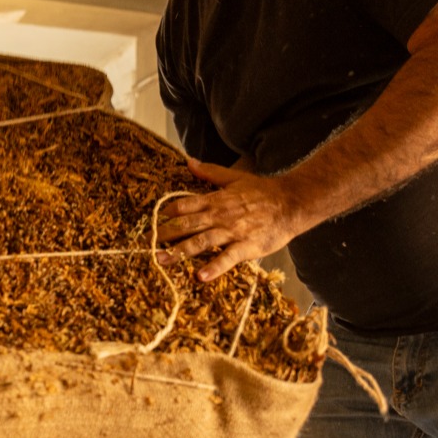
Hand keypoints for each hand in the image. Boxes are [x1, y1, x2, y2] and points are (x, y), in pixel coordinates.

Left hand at [157, 158, 303, 280]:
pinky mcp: (247, 247)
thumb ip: (210, 172)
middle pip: (188, 225)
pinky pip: (227, 258)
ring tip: (162, 261)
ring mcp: (233, 232)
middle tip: (145, 245)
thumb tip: (189, 161)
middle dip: (165, 235)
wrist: (292, 203)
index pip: (185, 205)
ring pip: (202, 242)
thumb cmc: (263, 192)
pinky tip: (200, 276)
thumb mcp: (235, 178)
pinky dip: (214, 267)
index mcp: (216, 200)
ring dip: (181, 252)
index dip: (168, 213)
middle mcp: (220, 216)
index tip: (152, 220)